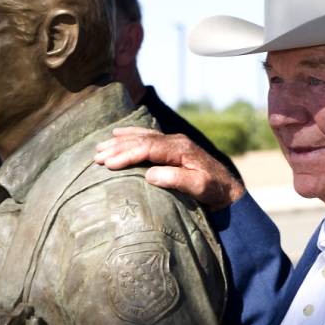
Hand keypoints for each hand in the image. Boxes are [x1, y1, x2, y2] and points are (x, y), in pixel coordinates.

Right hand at [94, 127, 244, 210]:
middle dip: (117, 148)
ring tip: (99, 148)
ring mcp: (173, 142)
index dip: (126, 154)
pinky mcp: (172, 146)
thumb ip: (176, 179)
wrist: (228, 189)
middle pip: (141, 139)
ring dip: (119, 141)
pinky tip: (117, 133)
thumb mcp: (199, 187)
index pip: (147, 147)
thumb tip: (149, 174)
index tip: (108, 164)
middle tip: (96, 157)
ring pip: (141, 136)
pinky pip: (146, 136)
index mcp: (180, 149)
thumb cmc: (214, 191)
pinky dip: (130, 134)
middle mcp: (175, 141)